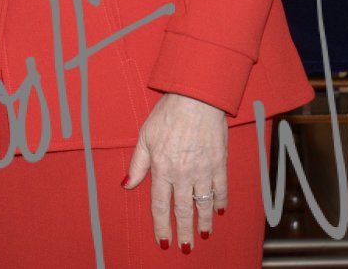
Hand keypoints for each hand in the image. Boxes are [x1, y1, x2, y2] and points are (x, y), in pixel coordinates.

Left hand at [123, 93, 227, 252]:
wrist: (196, 99)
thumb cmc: (168, 114)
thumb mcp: (145, 137)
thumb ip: (137, 164)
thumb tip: (127, 185)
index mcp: (162, 168)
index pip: (159, 205)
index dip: (161, 225)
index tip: (163, 241)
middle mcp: (182, 174)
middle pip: (182, 210)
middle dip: (183, 232)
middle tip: (185, 248)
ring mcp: (202, 170)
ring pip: (203, 204)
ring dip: (203, 222)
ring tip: (204, 235)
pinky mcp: (219, 163)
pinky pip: (221, 188)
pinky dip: (220, 201)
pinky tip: (219, 211)